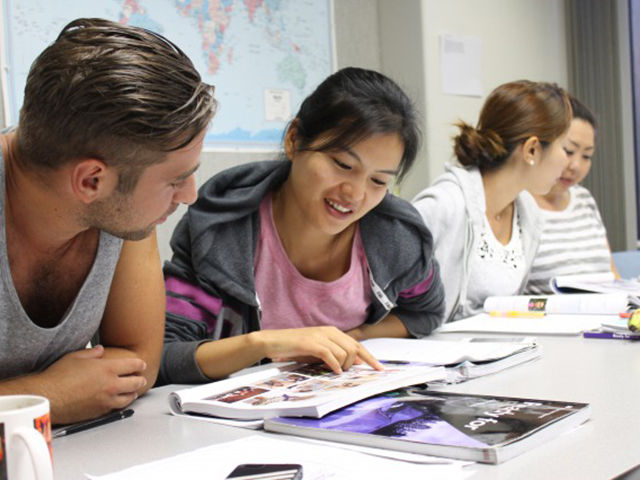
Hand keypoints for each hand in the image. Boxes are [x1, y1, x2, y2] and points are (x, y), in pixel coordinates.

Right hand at [41, 345, 146, 423]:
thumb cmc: (58, 377)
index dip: (139, 364)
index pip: (132, 365)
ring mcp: (107, 400)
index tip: (141, 365)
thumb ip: (92, 353)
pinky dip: (120, 404)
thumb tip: (100, 350)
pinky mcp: (100, 412)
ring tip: (133, 391)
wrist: (48, 398)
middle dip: (140, 379)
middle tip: (141, 378)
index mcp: (107, 369)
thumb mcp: (75, 357)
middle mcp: (111, 384)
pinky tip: (119, 402)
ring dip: (133, 393)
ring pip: (129, 398)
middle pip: (135, 382)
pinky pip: (116, 408)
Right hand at [252, 326, 383, 373]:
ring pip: (344, 352)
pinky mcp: (311, 343)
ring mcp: (320, 336)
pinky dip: (334, 365)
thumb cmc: (295, 348)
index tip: (380, 368)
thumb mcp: (318, 351)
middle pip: (354, 348)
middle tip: (347, 373)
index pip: (357, 344)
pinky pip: (330, 355)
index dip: (370, 357)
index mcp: (332, 332)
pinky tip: (334, 371)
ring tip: (335, 372)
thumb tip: (354, 363)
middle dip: (355, 364)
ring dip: (343, 366)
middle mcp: (329, 331)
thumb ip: (335, 354)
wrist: (273, 341)